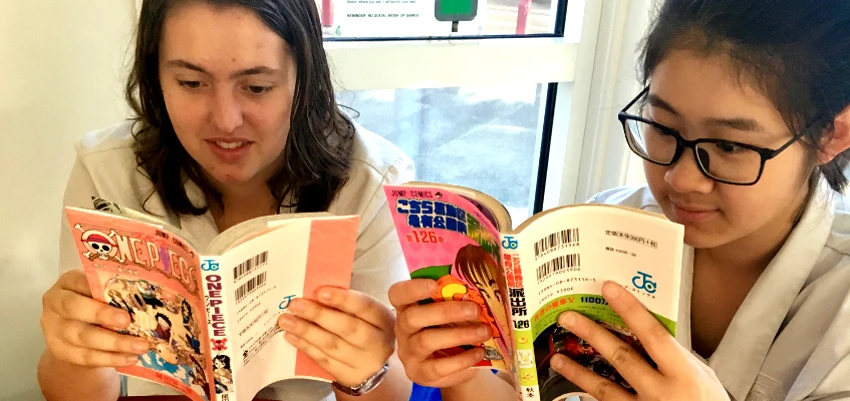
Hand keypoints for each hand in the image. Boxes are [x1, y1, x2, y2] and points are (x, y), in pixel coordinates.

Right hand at [40, 270, 149, 366]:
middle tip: (128, 321)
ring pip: (83, 338)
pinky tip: (130, 358)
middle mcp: (55, 304)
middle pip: (75, 309)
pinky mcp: (61, 351)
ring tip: (140, 346)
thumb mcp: (99, 290)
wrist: (73, 328)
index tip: (121, 298)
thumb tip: (148, 295)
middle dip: (102, 315)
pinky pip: (86, 357)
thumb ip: (115, 290)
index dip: (97, 289)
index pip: (78, 282)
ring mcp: (54, 329)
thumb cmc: (94, 302)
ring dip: (114, 344)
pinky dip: (110, 359)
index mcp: (67, 282)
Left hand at [279, 287, 394, 386]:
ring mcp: (362, 362)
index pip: (364, 307)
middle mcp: (377, 342)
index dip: (343, 299)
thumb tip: (315, 291)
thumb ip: (349, 305)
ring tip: (286, 320)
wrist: (375, 366)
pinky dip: (306, 347)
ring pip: (332, 345)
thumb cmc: (368, 330)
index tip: (320, 292)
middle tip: (295, 304)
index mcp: (383, 320)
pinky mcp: (348, 376)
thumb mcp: (369, 316)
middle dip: (319, 315)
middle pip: (347, 328)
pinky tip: (292, 336)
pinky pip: (324, 360)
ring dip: (306, 331)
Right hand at [389, 279, 490, 387]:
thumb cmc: (450, 329)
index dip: (412, 288)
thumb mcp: (449, 312)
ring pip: (426, 341)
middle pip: (412, 317)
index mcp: (407, 307)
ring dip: (459, 335)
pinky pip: (438, 367)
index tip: (434, 285)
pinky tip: (480, 352)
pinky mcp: (419, 373)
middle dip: (445, 312)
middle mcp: (403, 329)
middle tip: (475, 310)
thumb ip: (455, 299)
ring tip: (484, 331)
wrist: (452, 365)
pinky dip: (462, 359)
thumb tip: (479, 288)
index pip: (398, 294)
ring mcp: (408, 353)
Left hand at [550, 281, 728, 400]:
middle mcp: (662, 392)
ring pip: (605, 387)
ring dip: (578, 372)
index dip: (630, 310)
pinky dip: (588, 397)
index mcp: (684, 374)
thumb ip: (677, 357)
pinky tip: (573, 388)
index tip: (608, 289)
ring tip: (557, 358)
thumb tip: (650, 332)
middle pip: (621, 357)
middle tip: (568, 317)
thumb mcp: (703, 379)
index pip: (653, 334)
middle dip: (592, 334)